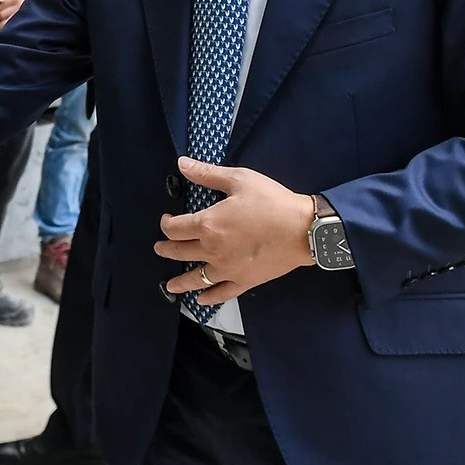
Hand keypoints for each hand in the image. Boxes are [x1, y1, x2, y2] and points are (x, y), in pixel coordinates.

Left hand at [155, 158, 317, 305]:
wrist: (303, 230)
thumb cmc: (271, 201)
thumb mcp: (239, 179)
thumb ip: (207, 174)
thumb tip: (182, 164)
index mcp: (208, 224)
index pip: (175, 228)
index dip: (166, 224)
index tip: (167, 220)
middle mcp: (212, 249)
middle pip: (179, 252)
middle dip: (166, 249)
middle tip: (160, 248)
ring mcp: (227, 269)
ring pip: (196, 278)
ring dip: (179, 282)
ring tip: (170, 285)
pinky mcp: (244, 281)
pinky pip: (222, 293)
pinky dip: (210, 297)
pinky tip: (202, 299)